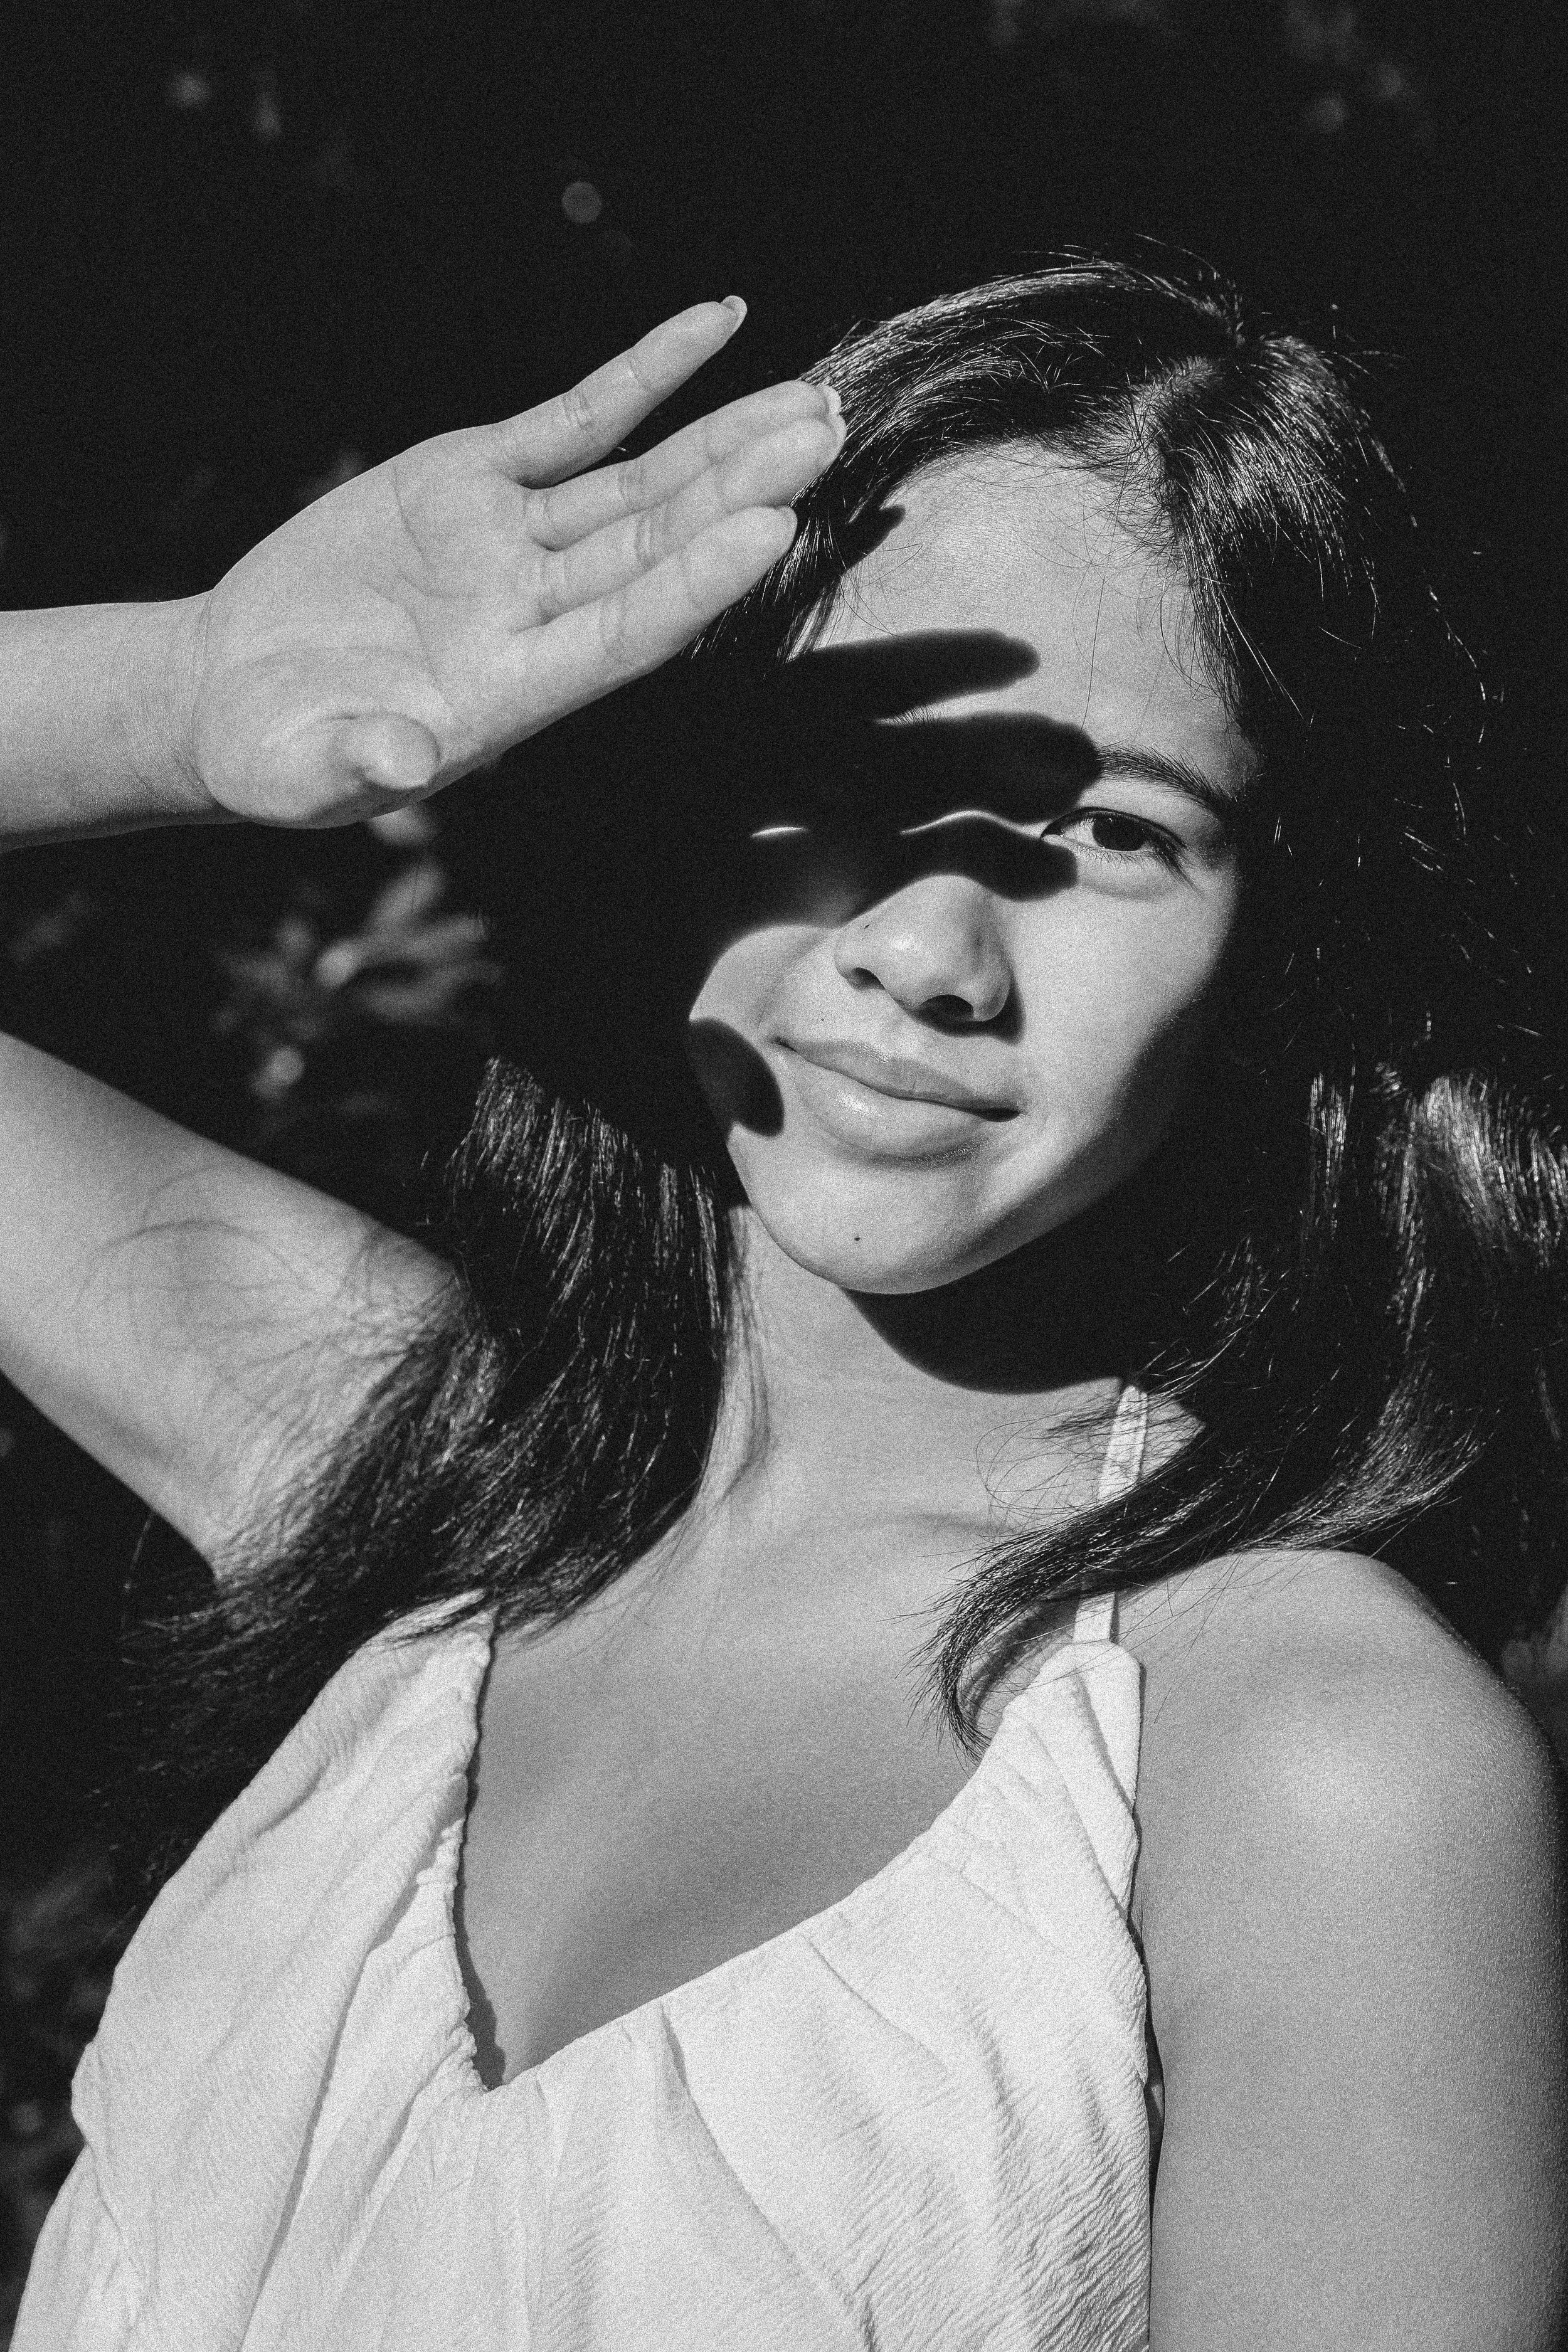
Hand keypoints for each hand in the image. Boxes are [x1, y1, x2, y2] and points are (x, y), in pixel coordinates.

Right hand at [176, 301, 840, 826]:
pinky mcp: (474, 480)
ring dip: (723, 440)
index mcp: (512, 691)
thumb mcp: (303, 767)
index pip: (626, 631)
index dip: (696, 582)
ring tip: (811, 398)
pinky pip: (575, 420)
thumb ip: (358, 762)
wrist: (234, 693)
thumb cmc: (275, 752)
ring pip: (638, 482)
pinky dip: (642, 374)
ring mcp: (511, 542)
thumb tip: (402, 761)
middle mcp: (534, 613)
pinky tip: (717, 326)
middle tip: (826, 435)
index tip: (771, 529)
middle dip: (741, 490)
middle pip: (656, 545)